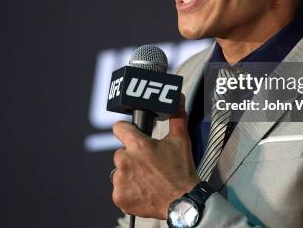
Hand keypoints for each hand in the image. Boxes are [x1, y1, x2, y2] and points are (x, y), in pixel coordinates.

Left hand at [111, 95, 199, 219]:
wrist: (183, 203)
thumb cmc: (182, 172)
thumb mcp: (181, 141)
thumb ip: (177, 117)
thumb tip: (179, 99)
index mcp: (138, 146)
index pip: (119, 128)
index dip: (126, 130)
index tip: (131, 135)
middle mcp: (125, 161)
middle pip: (121, 153)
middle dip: (132, 158)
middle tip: (148, 165)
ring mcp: (121, 180)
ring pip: (119, 172)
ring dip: (129, 175)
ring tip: (147, 180)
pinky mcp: (119, 197)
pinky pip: (119, 190)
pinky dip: (128, 192)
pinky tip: (143, 191)